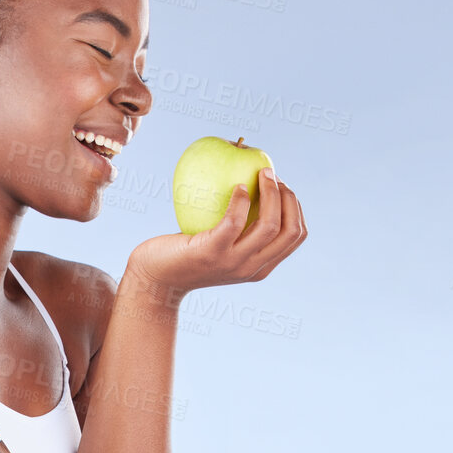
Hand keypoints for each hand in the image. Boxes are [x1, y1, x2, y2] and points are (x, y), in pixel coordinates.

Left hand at [128, 167, 307, 303]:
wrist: (156, 279)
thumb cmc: (186, 256)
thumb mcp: (221, 248)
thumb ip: (240, 231)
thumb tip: (255, 186)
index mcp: (260, 268)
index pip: (296, 236)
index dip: (296, 207)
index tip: (282, 187)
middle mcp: (251, 268)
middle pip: (289, 230)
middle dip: (288, 197)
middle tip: (272, 174)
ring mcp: (232, 263)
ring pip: (269, 225)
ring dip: (270, 192)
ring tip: (260, 172)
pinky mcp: (211, 252)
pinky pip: (235, 221)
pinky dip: (241, 199)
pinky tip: (237, 186)